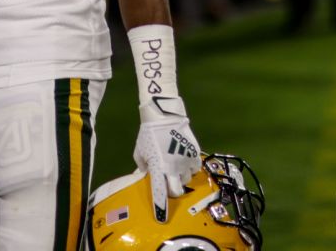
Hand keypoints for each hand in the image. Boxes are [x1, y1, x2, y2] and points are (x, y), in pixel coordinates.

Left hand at [133, 97, 201, 222]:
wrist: (165, 116)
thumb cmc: (148, 134)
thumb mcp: (140, 152)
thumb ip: (143, 167)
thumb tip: (146, 175)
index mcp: (157, 168)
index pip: (159, 193)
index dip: (161, 207)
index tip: (162, 218)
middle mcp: (173, 168)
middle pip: (177, 192)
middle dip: (173, 192)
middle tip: (169, 184)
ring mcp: (185, 162)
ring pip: (186, 179)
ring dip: (181, 177)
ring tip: (175, 166)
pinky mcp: (195, 154)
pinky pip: (194, 168)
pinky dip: (189, 167)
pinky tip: (183, 159)